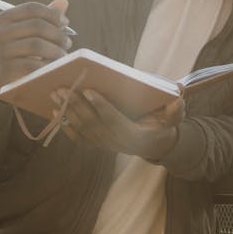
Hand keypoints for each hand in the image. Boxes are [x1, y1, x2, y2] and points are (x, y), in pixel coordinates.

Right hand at [0, 0, 73, 96]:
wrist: (4, 75)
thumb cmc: (23, 48)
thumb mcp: (32, 30)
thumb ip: (47, 16)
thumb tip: (63, 1)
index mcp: (5, 17)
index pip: (32, 8)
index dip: (52, 14)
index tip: (65, 22)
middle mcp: (0, 32)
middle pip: (36, 25)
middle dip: (57, 34)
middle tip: (67, 42)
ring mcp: (2, 51)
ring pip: (36, 45)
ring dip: (56, 50)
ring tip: (63, 55)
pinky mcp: (6, 69)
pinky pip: (33, 65)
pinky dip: (48, 65)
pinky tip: (54, 67)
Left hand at [52, 86, 183, 161]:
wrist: (153, 145)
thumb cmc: (161, 127)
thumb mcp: (172, 120)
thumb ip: (175, 111)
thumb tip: (178, 98)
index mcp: (132, 134)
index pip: (113, 118)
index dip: (101, 105)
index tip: (88, 90)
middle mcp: (115, 142)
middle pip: (92, 122)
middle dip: (76, 105)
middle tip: (62, 88)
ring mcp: (104, 145)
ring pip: (82, 129)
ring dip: (67, 112)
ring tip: (55, 94)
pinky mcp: (96, 145)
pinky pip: (78, 138)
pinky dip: (65, 126)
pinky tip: (55, 112)